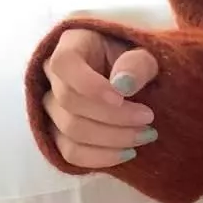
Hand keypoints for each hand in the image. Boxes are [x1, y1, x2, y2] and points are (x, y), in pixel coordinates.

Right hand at [42, 28, 159, 169]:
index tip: (122, 98)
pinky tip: (129, 153)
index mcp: (72, 45)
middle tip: (149, 119)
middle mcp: (54, 75)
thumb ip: (138, 64)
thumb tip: (122, 85)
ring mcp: (53, 106)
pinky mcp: (60, 133)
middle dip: (114, 117)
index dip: (89, 84)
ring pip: (70, 131)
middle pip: (69, 103)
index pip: (64, 64)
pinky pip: (70, 153)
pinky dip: (101, 158)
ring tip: (146, 135)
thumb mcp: (148, 53)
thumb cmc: (141, 62)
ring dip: (113, 139)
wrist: (139, 82)